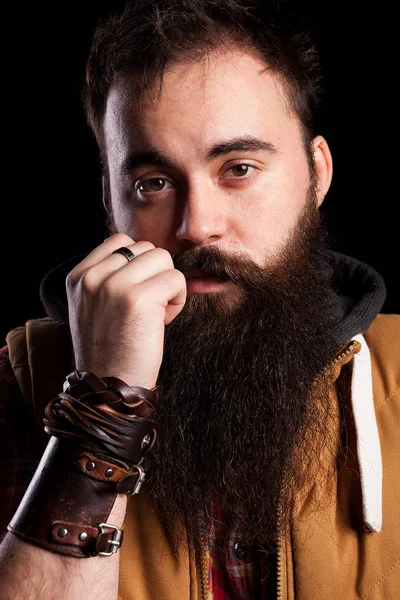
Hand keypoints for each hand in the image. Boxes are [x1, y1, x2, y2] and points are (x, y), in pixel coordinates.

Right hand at [66, 233, 186, 390]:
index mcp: (78, 276)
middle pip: (145, 247)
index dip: (138, 265)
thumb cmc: (110, 349)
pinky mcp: (139, 297)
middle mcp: (93, 276)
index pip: (120, 241)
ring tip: (155, 313)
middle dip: (154, 275)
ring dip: (167, 285)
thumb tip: (148, 254)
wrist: (109, 388)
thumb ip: (108, 277)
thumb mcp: (94, 306)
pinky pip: (176, 278)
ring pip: (162, 258)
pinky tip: (163, 321)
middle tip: (147, 308)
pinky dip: (178, 299)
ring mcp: (114, 285)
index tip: (134, 295)